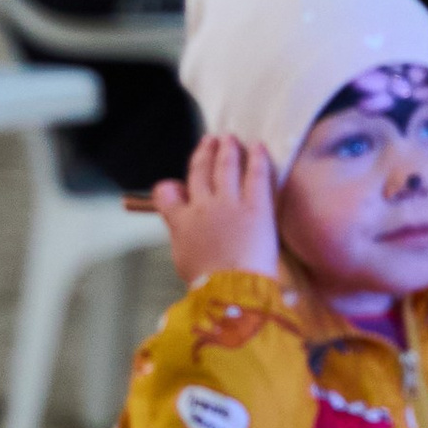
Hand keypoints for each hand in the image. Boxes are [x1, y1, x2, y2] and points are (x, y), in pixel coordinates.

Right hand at [153, 131, 280, 288]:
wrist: (229, 289)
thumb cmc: (206, 282)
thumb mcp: (181, 259)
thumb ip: (178, 231)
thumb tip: (177, 219)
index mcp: (182, 222)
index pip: (168, 196)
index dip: (169, 186)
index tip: (173, 183)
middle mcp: (203, 206)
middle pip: (201, 172)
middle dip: (204, 154)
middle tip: (209, 141)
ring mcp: (230, 203)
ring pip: (226, 168)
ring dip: (227, 150)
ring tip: (230, 138)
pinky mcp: (256, 206)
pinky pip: (256, 175)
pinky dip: (257, 159)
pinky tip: (259, 147)